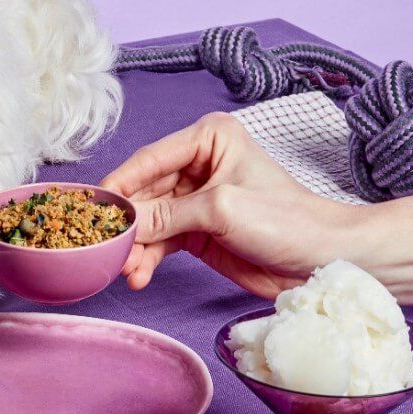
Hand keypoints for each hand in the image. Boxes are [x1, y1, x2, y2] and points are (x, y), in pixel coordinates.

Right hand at [101, 113, 353, 297]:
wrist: (319, 260)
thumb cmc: (285, 220)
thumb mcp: (221, 210)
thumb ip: (168, 215)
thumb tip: (125, 223)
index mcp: (209, 139)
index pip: (151, 158)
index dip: (121, 183)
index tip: (93, 205)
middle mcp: (199, 165)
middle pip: (145, 192)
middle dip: (128, 222)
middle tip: (107, 246)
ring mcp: (196, 200)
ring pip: (150, 221)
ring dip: (136, 246)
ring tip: (126, 269)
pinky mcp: (198, 232)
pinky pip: (161, 242)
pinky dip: (148, 259)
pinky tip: (139, 274)